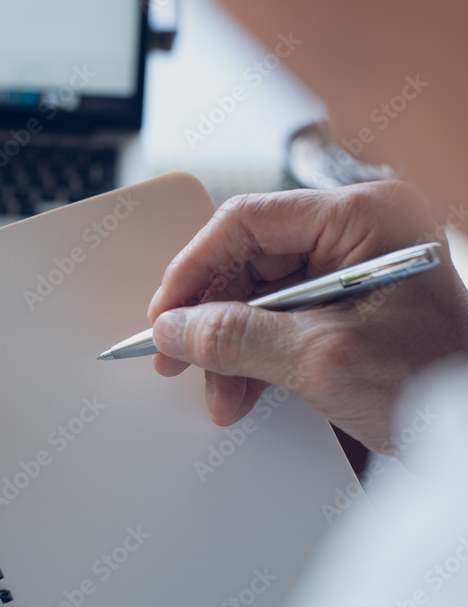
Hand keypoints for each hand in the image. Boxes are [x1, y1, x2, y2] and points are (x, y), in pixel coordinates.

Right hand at [147, 181, 467, 452]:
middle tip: (180, 355)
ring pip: (258, 294)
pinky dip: (254, 354)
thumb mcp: (322, 359)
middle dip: (211, 318)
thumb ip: (237, 338)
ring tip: (220, 390)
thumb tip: (174, 329)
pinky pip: (280, 318)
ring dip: (229, 344)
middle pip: (249, 260)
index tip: (167, 312)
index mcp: (364, 216)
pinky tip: (243, 386)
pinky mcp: (348, 304)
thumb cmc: (440, 387)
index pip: (247, 220)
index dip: (194, 267)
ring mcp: (354, 268)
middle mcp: (358, 232)